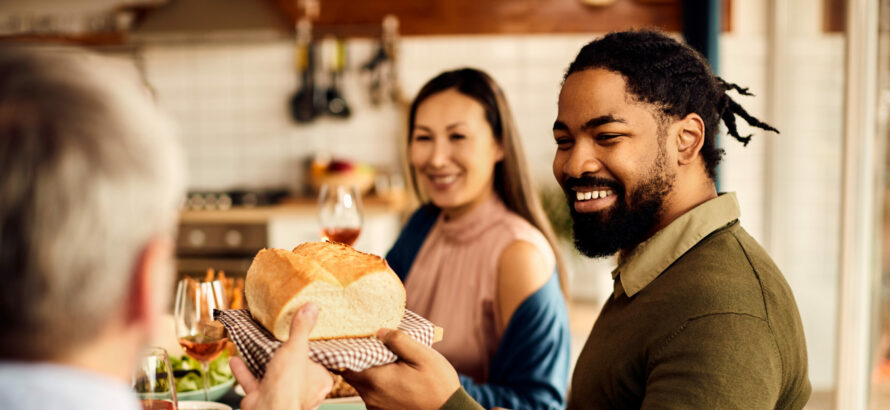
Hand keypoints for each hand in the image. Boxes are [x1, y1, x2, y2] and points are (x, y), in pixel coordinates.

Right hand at [230, 303, 332, 409]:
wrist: (267, 409)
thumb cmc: (289, 385)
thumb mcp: (297, 348)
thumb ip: (302, 329)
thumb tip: (311, 308)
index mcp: (318, 381)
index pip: (318, 362)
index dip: (311, 351)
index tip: (302, 338)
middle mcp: (302, 390)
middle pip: (294, 368)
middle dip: (284, 357)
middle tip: (278, 340)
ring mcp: (280, 395)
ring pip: (272, 375)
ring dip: (262, 362)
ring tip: (256, 347)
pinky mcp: (262, 398)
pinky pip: (252, 382)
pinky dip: (244, 371)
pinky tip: (236, 360)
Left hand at [342, 328, 459, 409]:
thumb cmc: (438, 385)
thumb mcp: (423, 356)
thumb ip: (399, 341)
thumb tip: (379, 331)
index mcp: (375, 380)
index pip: (344, 365)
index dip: (344, 350)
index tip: (350, 339)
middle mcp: (370, 397)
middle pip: (352, 374)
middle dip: (359, 359)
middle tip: (371, 345)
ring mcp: (375, 407)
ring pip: (363, 384)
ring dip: (370, 372)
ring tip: (386, 360)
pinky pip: (373, 394)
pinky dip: (378, 384)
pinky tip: (393, 376)